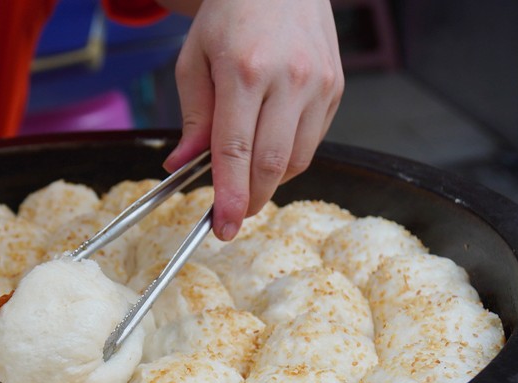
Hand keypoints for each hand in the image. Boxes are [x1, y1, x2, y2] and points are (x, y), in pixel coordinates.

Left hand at [164, 0, 343, 239]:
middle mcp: (289, 78)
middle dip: (250, 201)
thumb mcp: (194, 61)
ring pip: (297, 160)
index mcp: (245, 70)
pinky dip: (288, 158)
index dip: (230, 196)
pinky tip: (268, 149)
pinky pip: (312, 142)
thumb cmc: (229, 17)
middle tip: (231, 217)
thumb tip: (181, 165)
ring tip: (246, 179)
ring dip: (269, 182)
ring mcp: (320, 84)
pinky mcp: (336, 88)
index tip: (222, 226)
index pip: (236, 150)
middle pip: (272, 164)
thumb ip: (192, 118)